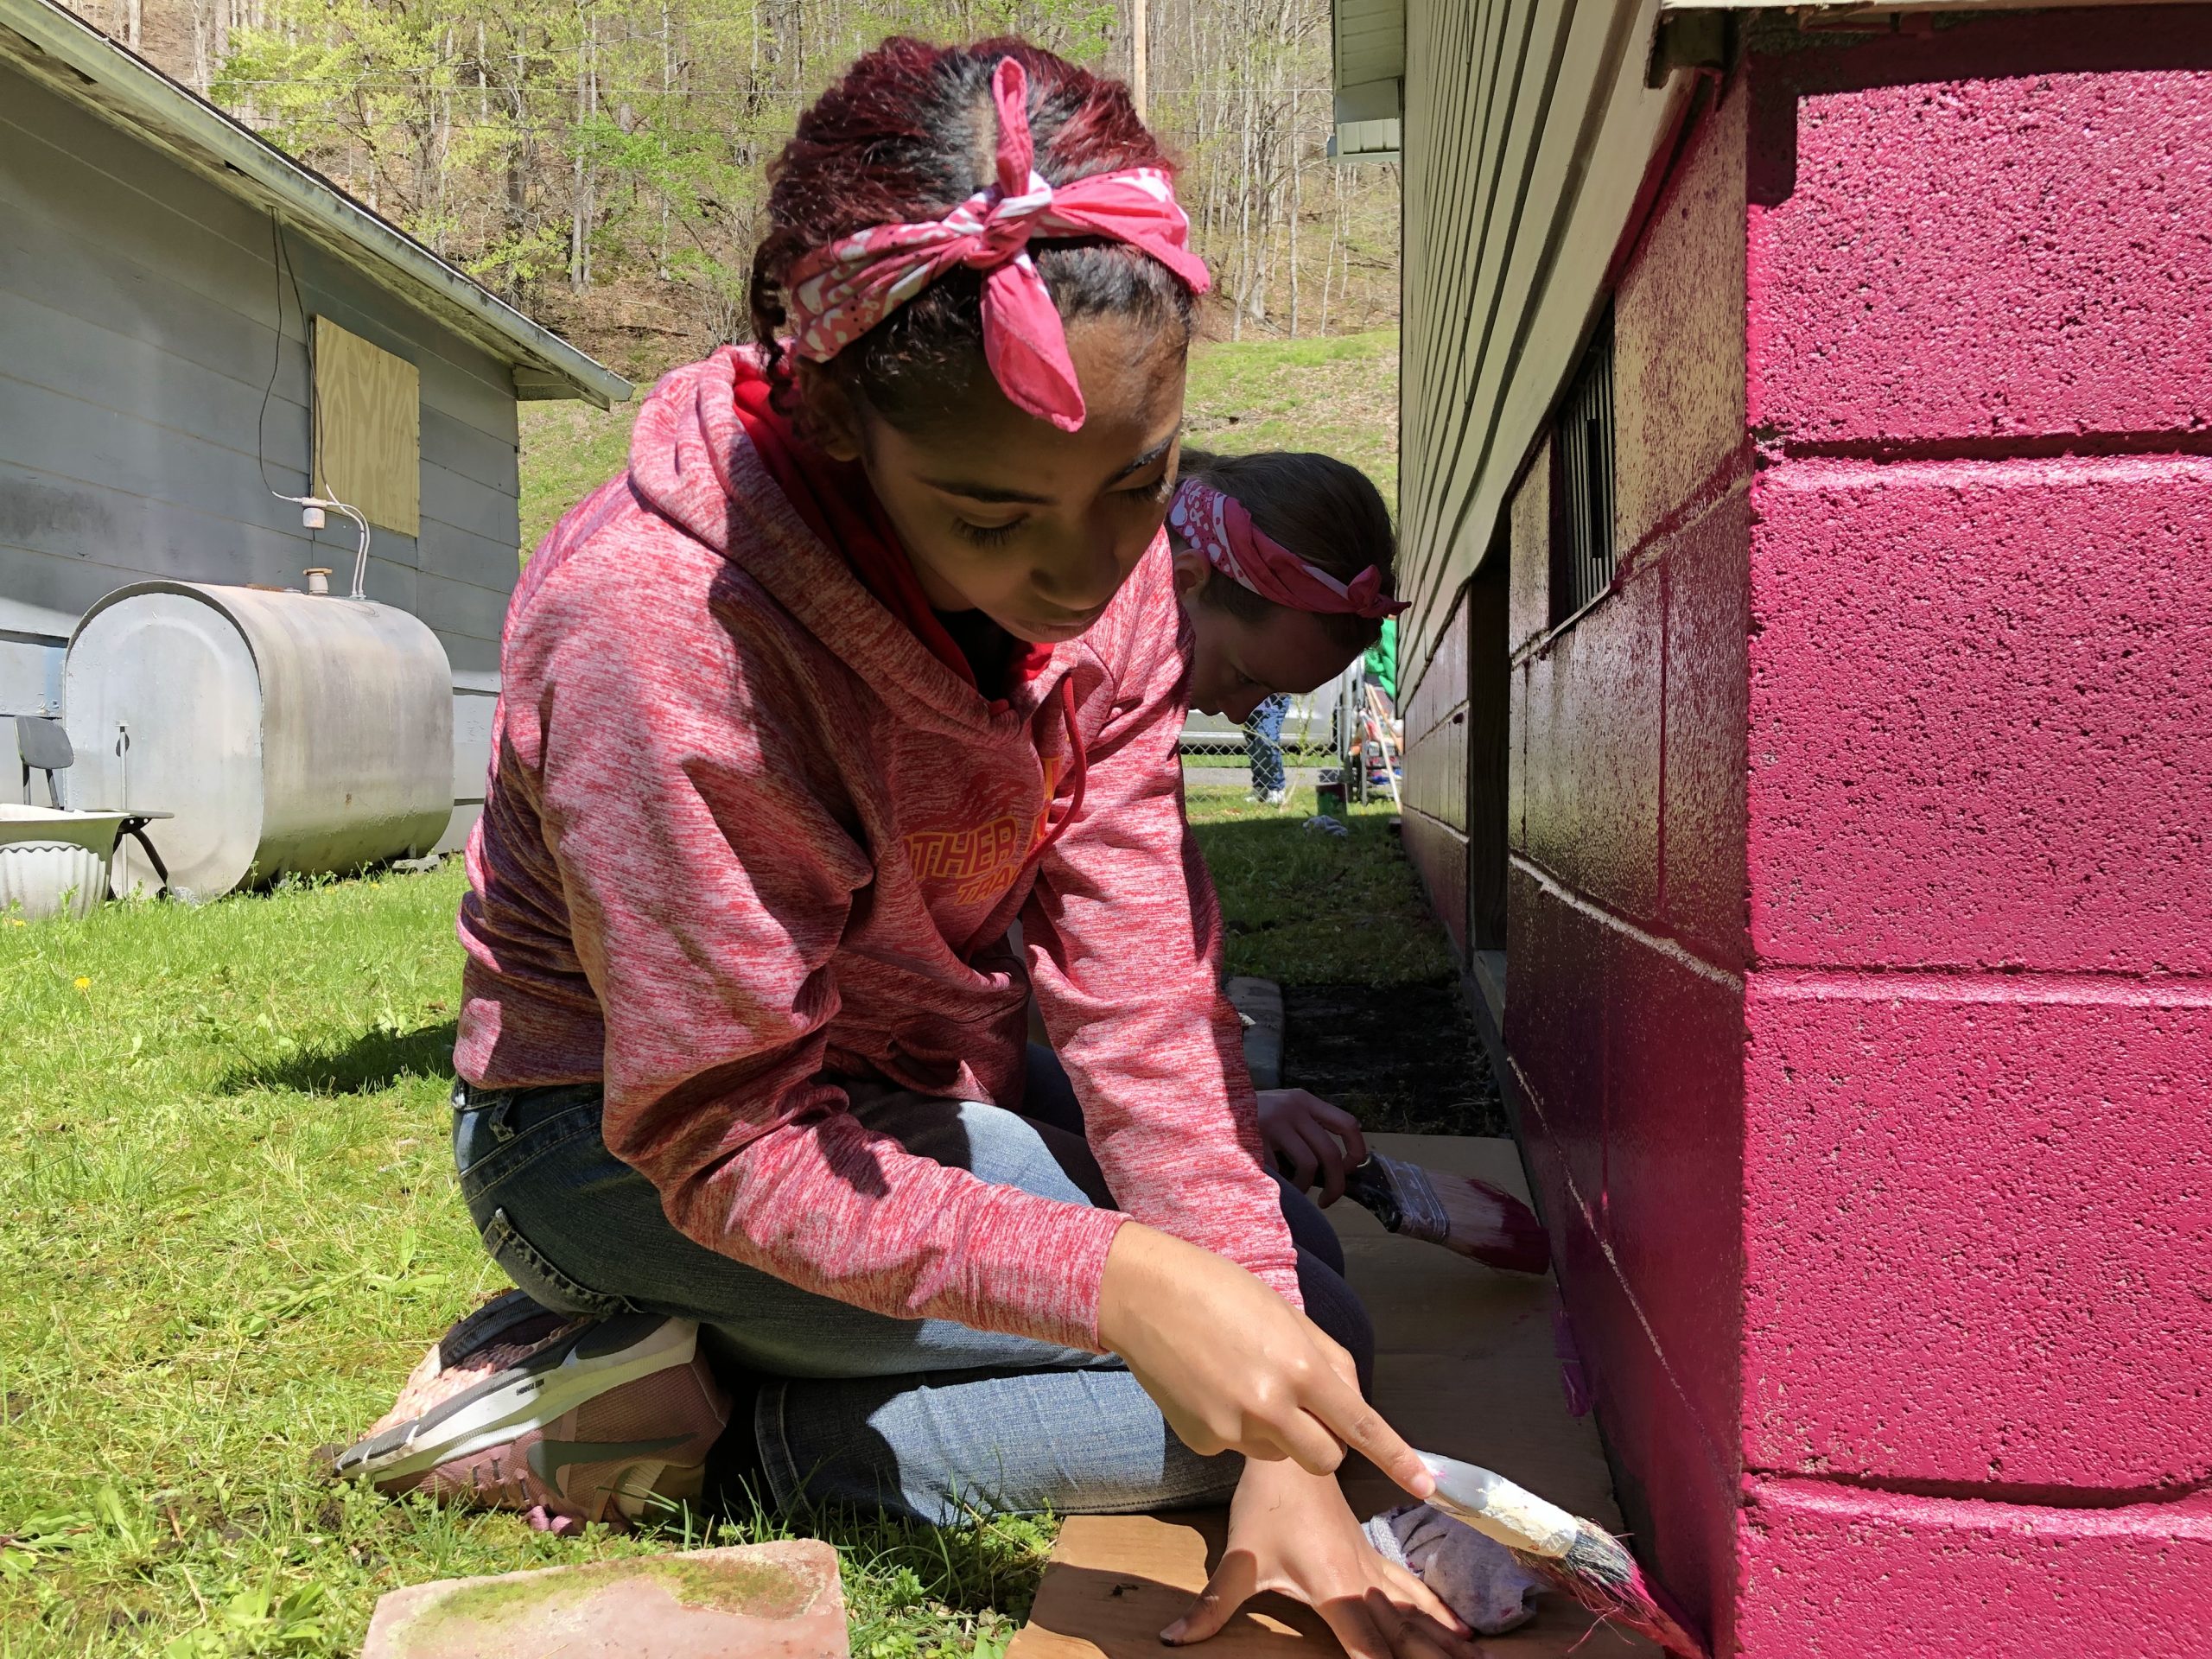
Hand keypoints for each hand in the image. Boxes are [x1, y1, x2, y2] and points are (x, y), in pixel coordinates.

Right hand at [1096, 1224, 1432, 1498]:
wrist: (1142, 1294)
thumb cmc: (1221, 1290)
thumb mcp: (1287, 1314)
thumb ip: (1328, 1361)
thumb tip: (1350, 1404)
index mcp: (1299, 1367)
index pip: (1360, 1425)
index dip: (1397, 1458)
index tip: (1427, 1487)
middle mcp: (1269, 1406)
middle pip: (1325, 1459)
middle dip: (1326, 1443)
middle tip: (1304, 1407)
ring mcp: (1232, 1429)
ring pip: (1280, 1454)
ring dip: (1277, 1431)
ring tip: (1242, 1379)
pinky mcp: (1202, 1442)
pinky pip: (1238, 1447)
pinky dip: (1234, 1426)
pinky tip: (1210, 1387)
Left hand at [1164, 1460, 1484, 1658]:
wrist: (1287, 1452)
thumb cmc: (1264, 1505)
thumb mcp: (1237, 1559)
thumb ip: (1212, 1607)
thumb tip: (1174, 1639)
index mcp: (1334, 1587)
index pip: (1368, 1647)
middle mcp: (1361, 1580)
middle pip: (1404, 1633)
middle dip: (1433, 1658)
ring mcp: (1371, 1566)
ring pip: (1415, 1611)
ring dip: (1444, 1638)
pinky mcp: (1372, 1555)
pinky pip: (1412, 1588)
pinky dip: (1438, 1610)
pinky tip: (1462, 1627)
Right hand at [1258, 1089, 1368, 1205]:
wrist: (1212, 1104)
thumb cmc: (1252, 1116)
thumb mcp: (1282, 1109)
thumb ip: (1307, 1126)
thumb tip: (1338, 1165)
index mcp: (1304, 1101)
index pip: (1348, 1124)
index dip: (1356, 1151)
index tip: (1348, 1171)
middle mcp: (1293, 1108)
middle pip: (1330, 1152)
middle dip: (1336, 1184)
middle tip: (1328, 1200)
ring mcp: (1274, 1122)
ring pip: (1309, 1164)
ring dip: (1306, 1186)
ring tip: (1297, 1190)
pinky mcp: (1256, 1137)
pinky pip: (1280, 1171)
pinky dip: (1282, 1183)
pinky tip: (1275, 1181)